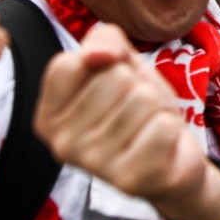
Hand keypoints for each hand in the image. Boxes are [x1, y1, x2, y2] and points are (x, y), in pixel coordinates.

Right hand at [34, 24, 209, 205]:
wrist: (172, 158)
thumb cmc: (138, 108)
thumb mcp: (120, 62)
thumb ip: (104, 40)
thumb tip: (101, 55)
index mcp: (47, 116)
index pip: (70, 63)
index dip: (105, 63)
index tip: (110, 87)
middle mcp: (62, 144)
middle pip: (114, 77)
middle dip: (136, 86)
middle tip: (136, 111)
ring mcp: (94, 165)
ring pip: (142, 99)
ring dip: (156, 108)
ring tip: (148, 127)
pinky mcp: (129, 179)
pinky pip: (163, 126)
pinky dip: (171, 128)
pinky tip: (160, 146)